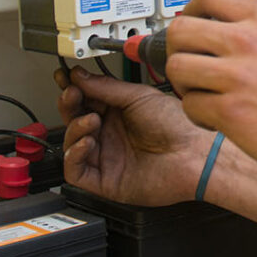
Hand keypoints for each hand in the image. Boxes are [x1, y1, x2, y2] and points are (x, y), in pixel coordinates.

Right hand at [55, 65, 211, 205]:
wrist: (192, 154)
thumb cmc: (177, 124)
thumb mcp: (139, 96)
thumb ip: (107, 88)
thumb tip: (81, 76)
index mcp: (120, 112)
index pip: (87, 99)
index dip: (74, 89)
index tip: (63, 77)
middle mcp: (112, 134)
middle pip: (76, 119)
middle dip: (69, 105)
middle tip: (71, 94)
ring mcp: (107, 157)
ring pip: (72, 144)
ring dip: (75, 128)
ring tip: (91, 119)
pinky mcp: (104, 180)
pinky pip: (76, 171)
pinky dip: (75, 155)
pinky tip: (88, 141)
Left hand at [166, 0, 256, 179]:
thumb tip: (237, 29)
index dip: (191, 11)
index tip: (190, 22)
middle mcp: (248, 41)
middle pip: (181, 29)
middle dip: (176, 48)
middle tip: (186, 61)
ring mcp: (236, 75)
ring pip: (177, 67)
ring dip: (183, 83)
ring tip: (200, 93)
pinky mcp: (229, 110)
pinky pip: (190, 106)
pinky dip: (198, 114)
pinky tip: (216, 117)